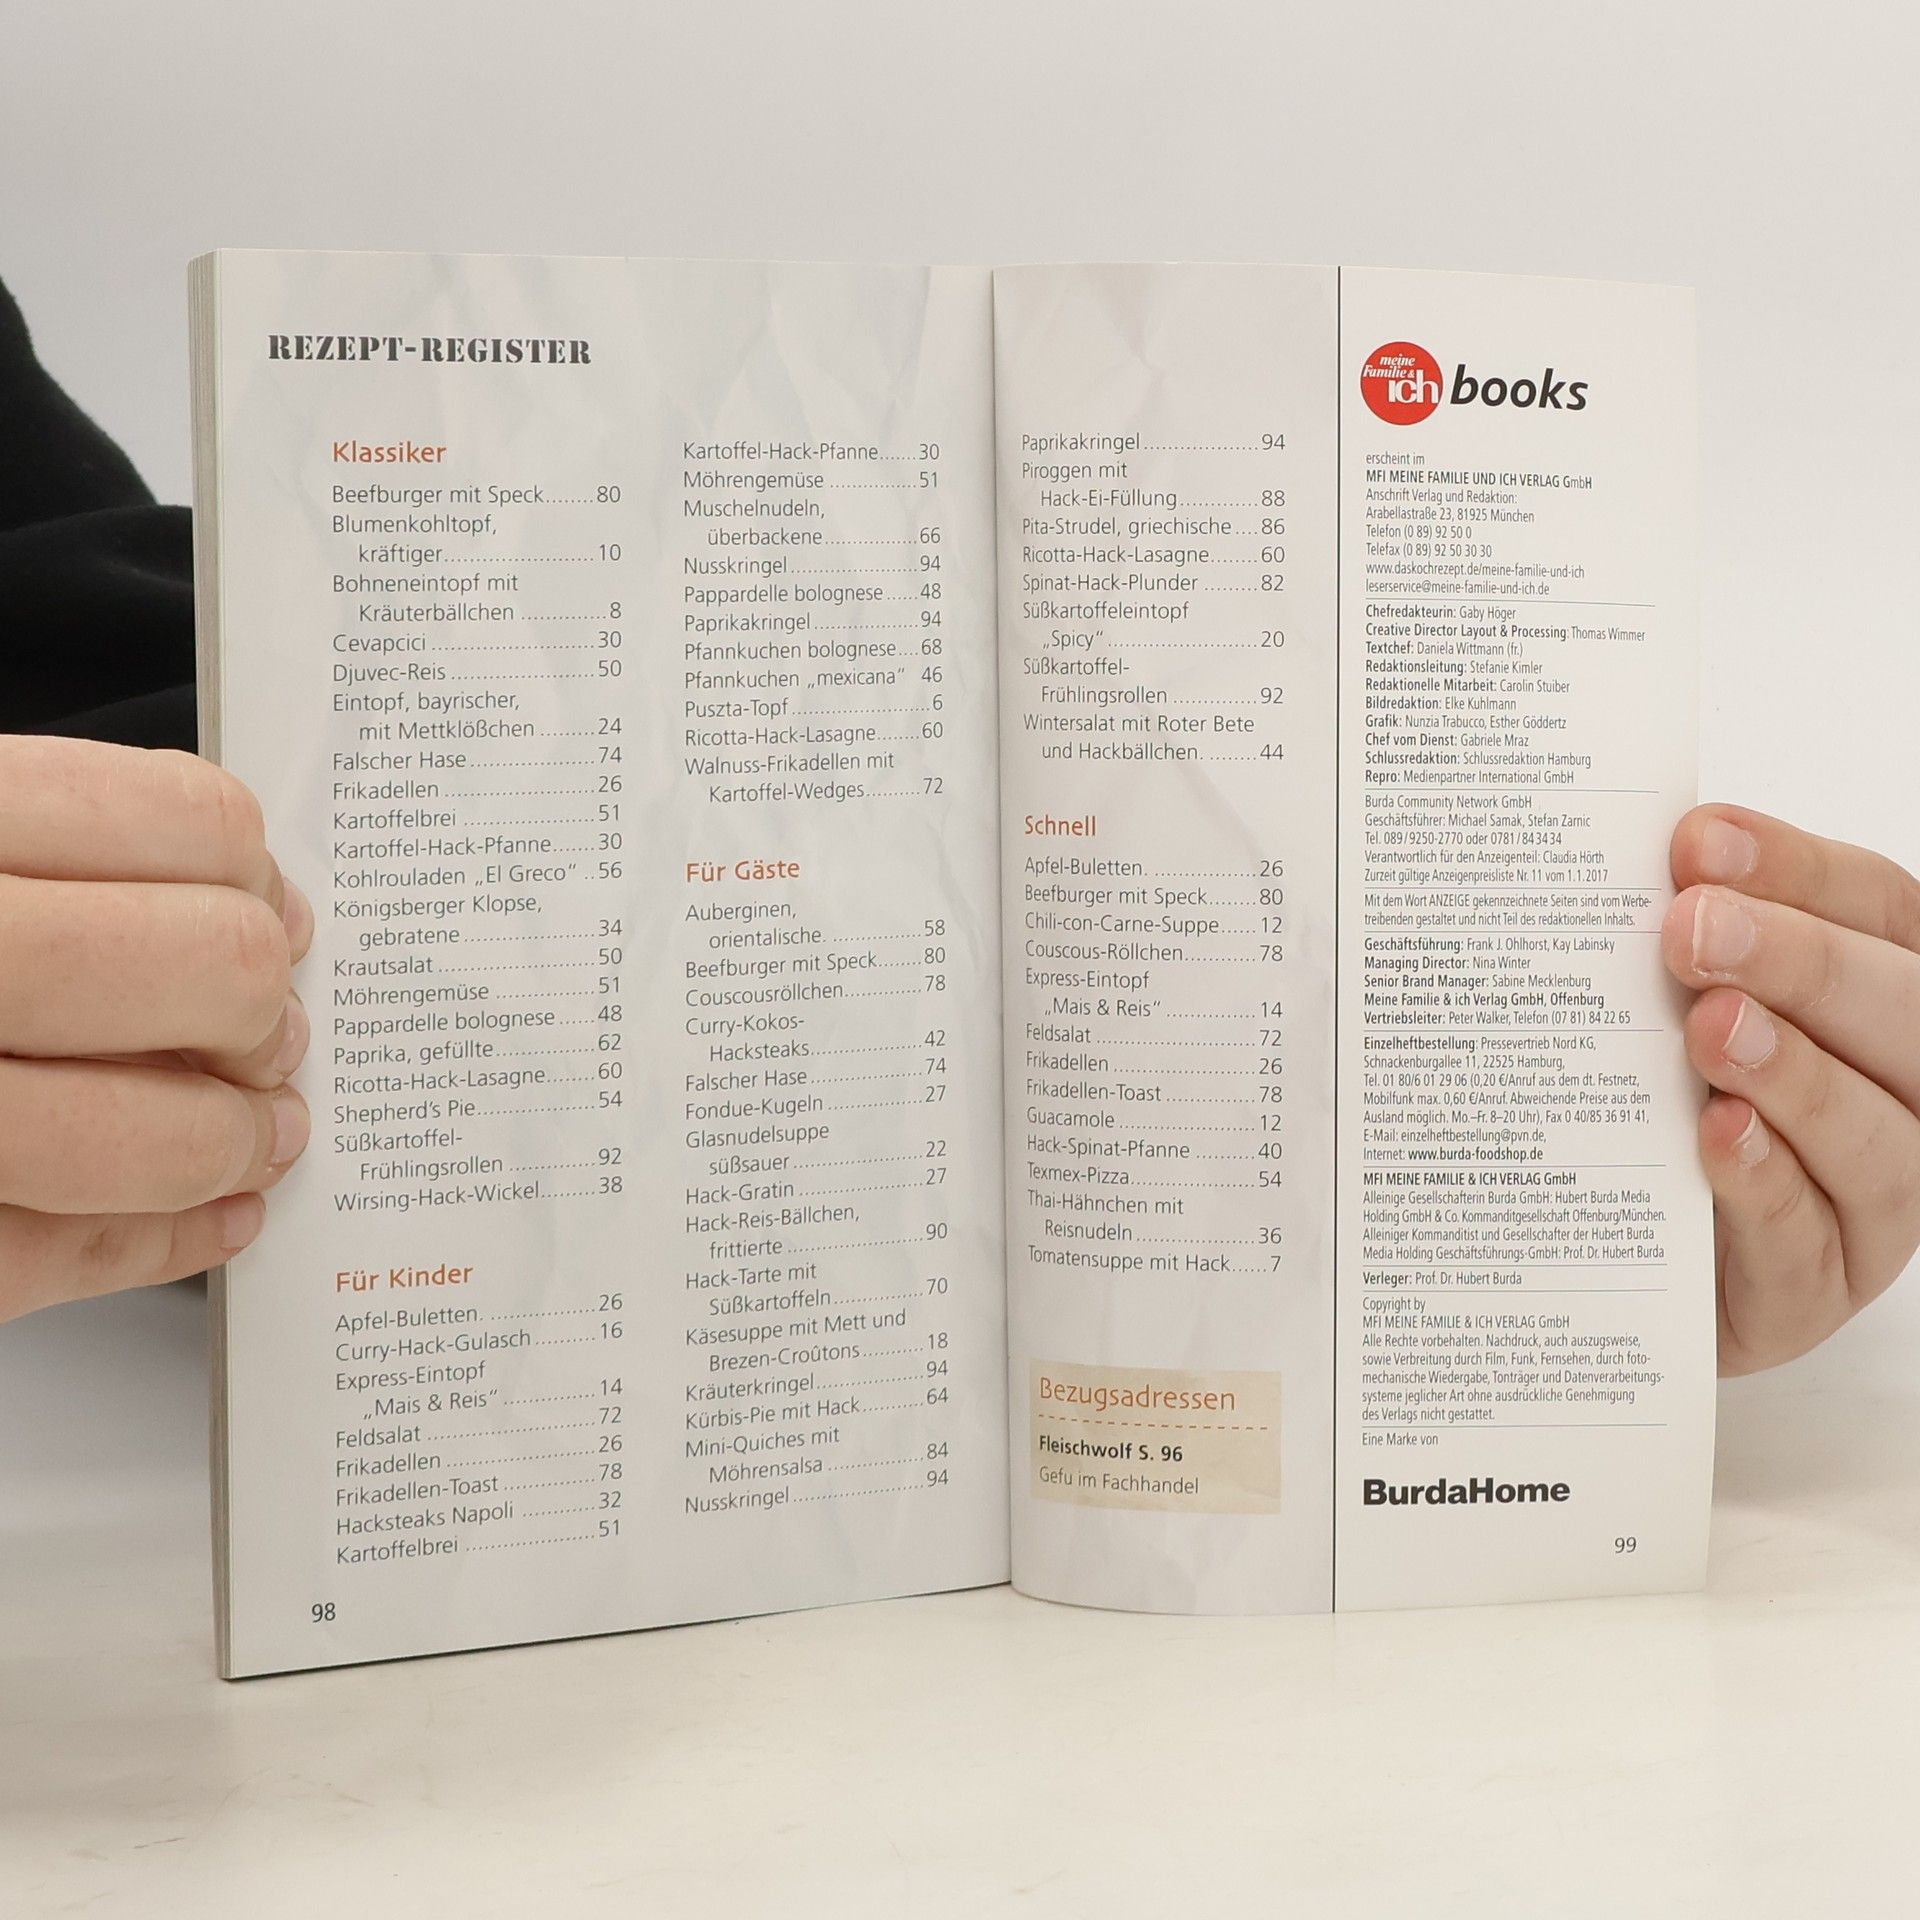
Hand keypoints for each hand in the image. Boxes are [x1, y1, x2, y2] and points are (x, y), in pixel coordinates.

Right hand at [0, 736, 309, 1323]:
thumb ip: (39, 850)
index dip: (254, 881)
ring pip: (147, 1134)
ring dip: (232, 1143)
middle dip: (261, 1017)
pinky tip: (207, 1220)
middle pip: (208, 971)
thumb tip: (241, 903)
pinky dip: (162, 1244)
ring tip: (249, 1136)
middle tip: (262, 1036)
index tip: (266, 913)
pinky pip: (56, 1255)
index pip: (188, 826)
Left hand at [1664, 804, 1919, 1373]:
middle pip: (1899, 1015)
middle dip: (1800, 962)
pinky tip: (1717, 1134)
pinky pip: (1806, 1235)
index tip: (1698, 843)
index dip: (1799, 871)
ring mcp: (1873, 1203)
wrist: (1616, 1258)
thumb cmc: (1660, 1109)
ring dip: (1795, 1073)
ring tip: (1712, 1028)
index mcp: (1881, 1001)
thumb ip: (1684, 939)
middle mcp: (1905, 1095)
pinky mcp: (1810, 1290)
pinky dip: (1765, 1179)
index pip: (1877, 911)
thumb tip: (1649, 856)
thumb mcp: (1669, 1007)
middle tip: (1695, 929)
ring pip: (1875, 1134)